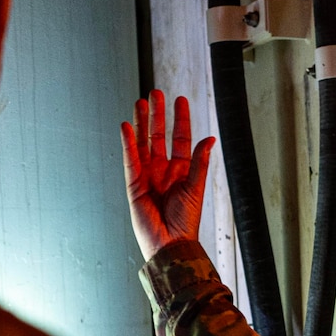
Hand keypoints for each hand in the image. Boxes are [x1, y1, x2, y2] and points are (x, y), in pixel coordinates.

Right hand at [120, 90, 215, 261]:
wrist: (171, 243)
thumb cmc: (185, 221)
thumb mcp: (196, 187)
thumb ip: (199, 162)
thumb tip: (209, 138)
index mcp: (180, 170)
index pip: (179, 138)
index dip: (180, 119)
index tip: (180, 100)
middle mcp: (163, 169)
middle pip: (158, 135)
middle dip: (157, 114)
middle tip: (155, 93)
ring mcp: (147, 175)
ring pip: (142, 143)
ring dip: (141, 123)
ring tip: (140, 102)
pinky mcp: (134, 184)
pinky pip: (130, 159)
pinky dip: (128, 143)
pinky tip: (126, 127)